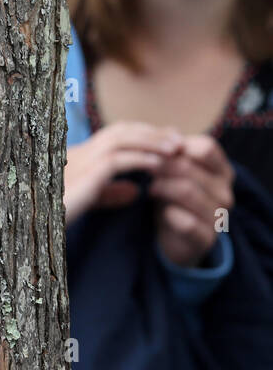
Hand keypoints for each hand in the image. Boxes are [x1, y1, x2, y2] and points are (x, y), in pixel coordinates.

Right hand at [64, 121, 183, 224]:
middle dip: (151, 131)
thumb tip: (135, 191)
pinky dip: (140, 159)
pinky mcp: (83, 176)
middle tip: (179, 138)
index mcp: (78, 156)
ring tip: (176, 148)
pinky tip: (159, 164)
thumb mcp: (85, 201)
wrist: (29, 222)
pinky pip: (116, 160)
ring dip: (151, 141)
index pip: (114, 134)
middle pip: (119, 130)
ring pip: (120, 139)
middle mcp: (78, 152)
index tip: (168, 139)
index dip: (142, 133)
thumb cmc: (52, 214)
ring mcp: (79, 161)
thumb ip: (109, 194)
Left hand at [150, 134, 234, 267]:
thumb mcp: (173, 167)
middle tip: (143, 168)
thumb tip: (168, 132)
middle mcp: (225, 191)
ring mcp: (218, 215)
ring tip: (150, 188)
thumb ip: (172, 150)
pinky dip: (168, 214)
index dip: (176, 144)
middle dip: (160, 165)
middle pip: (189, 167)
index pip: (206, 146)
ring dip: (161, 187)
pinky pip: (186, 222)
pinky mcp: (207, 238)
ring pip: (187, 191)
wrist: (173, 233)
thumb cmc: (172, 192)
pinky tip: (160, 211)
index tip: (155, 148)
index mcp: (221, 169)